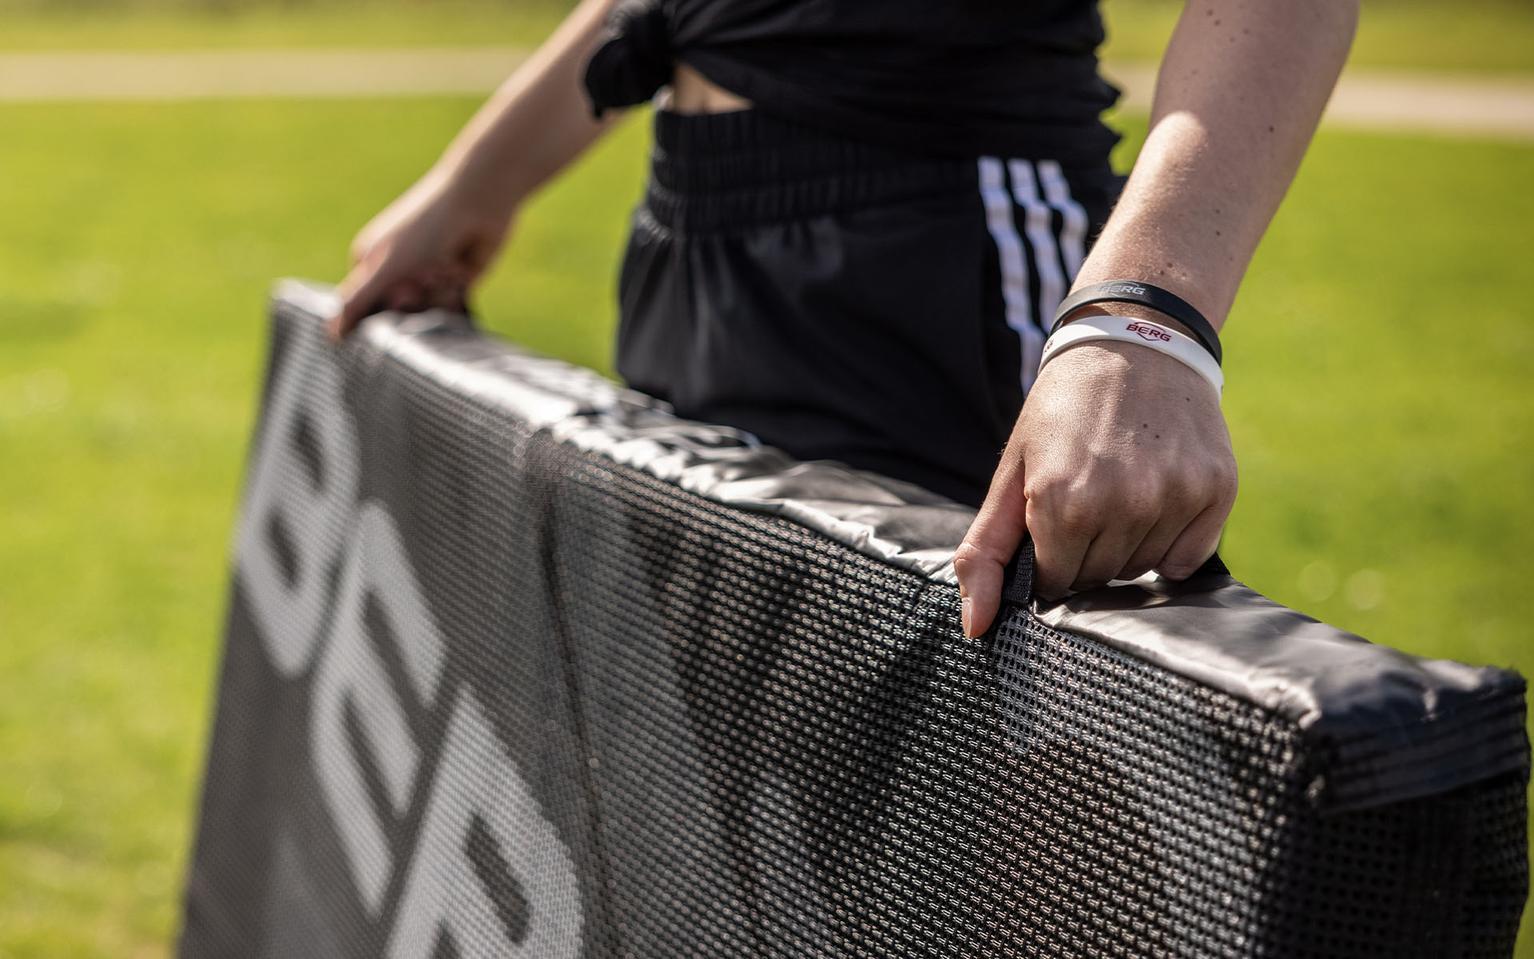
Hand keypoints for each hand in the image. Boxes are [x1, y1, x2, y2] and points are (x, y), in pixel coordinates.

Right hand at [330, 168, 514, 339]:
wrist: (475, 203)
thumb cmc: (422, 230)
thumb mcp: (383, 268)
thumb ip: (357, 302)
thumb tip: (330, 335)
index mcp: (368, 266)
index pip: (366, 311)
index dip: (383, 310)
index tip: (400, 293)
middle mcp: (396, 276)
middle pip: (399, 317)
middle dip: (413, 302)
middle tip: (422, 277)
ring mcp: (425, 282)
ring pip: (427, 317)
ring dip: (437, 296)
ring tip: (444, 266)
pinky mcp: (454, 286)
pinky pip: (453, 312)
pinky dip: (456, 295)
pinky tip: (459, 269)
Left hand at [954, 338, 1236, 636]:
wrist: (1135, 340)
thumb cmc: (1062, 411)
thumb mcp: (1012, 472)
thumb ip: (984, 552)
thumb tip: (975, 628)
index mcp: (1059, 501)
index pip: (1053, 582)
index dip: (1049, 555)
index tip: (1053, 516)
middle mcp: (1121, 503)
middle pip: (1098, 579)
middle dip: (1086, 552)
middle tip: (1089, 496)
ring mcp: (1174, 497)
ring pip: (1141, 571)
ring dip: (1127, 546)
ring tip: (1121, 489)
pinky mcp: (1215, 490)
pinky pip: (1187, 560)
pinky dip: (1170, 542)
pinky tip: (1157, 495)